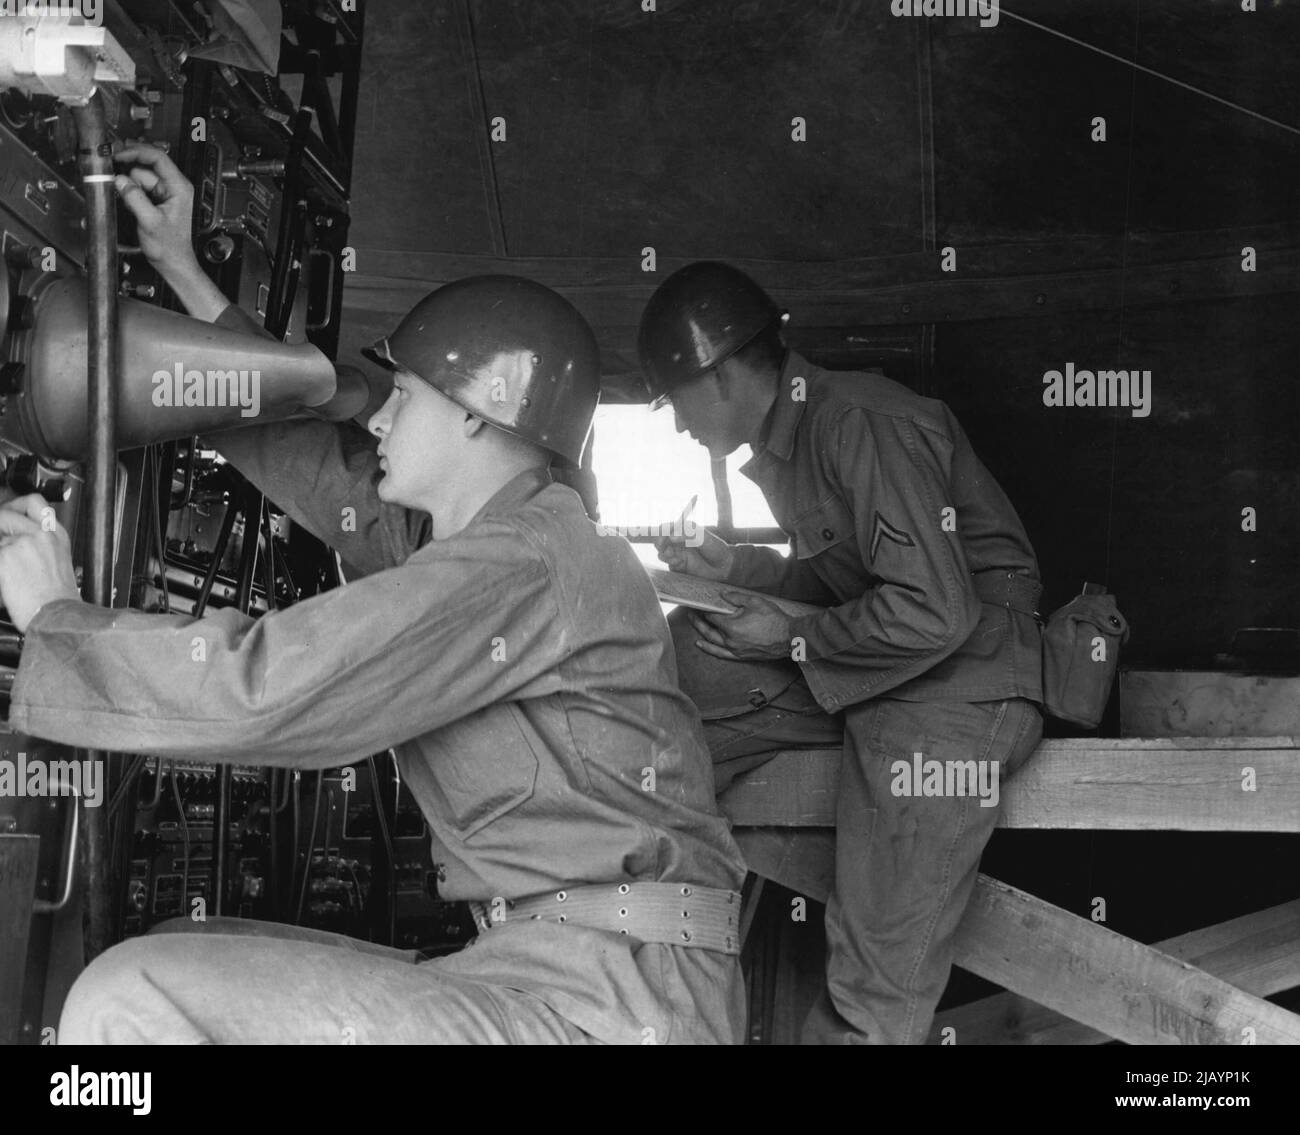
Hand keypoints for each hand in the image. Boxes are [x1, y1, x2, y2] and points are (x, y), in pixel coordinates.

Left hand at [0, 496, 81, 632]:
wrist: (58, 615)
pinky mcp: (4, 557)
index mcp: (57, 535)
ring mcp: (21, 544)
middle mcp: (40, 535)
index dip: (18, 505)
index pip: (35, 503)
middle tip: (2, 537)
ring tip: (10, 567)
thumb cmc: (59, 598)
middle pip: (7, 513)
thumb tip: (20, 539)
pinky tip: (7, 578)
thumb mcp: (60, 562)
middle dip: (0, 522)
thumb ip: (42, 544)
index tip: (11, 512)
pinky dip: (0, 565)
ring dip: (2, 552)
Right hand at [114, 145, 198, 274]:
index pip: (158, 157)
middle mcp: (174, 186)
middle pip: (147, 164)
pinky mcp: (155, 199)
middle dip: (128, 164)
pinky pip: (138, 186)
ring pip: (139, 175)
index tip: (118, 153)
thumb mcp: (150, 222)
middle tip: (110, 163)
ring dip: (127, 180)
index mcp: (179, 187)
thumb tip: (120, 180)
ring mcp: (164, 192)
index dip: (136, 151)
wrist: (172, 262)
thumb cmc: (169, 247)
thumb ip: (135, 198)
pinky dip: (129, 188)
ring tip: (118, 191)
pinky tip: (123, 195)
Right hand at [656, 522, 734, 579]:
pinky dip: (672, 563)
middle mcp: (679, 542)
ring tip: (675, 556)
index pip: (666, 528)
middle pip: (660, 542)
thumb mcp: (703, 537)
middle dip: (659, 544)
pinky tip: (680, 563)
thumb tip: (671, 536)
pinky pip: (669, 566)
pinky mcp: (680, 567)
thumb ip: (687, 535)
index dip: (661, 531)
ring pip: (662, 554)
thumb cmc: (716, 548)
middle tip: (662, 547)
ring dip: (665, 554)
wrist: (725, 567)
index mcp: (683, 531)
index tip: (661, 535)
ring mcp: (679, 555)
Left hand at [690, 590, 792, 660]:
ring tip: (693, 625)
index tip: (699, 604)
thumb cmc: (774, 619)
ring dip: (700, 633)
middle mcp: (730, 640)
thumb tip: (722, 594)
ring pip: (712, 642)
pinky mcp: (740, 656)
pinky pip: (721, 654)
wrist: (789, 638)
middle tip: (690, 613)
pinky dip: (709, 649)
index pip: (712, 616)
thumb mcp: (755, 602)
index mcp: (731, 626)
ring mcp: (735, 650)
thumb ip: (736, 597)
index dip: (704, 609)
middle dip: (697, 621)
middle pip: (708, 630)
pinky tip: (702, 644)